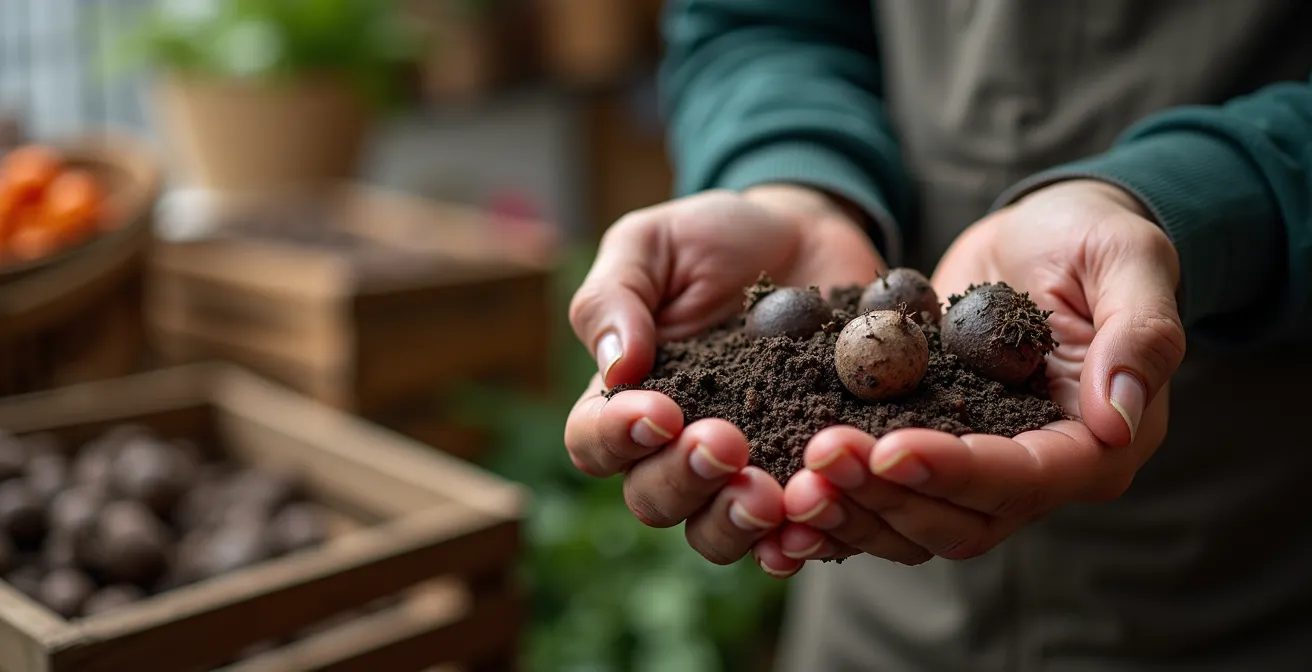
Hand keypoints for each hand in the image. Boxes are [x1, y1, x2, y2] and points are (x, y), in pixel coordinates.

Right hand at [565, 186, 884, 571]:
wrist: (808, 237)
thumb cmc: (714, 238)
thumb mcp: (652, 243)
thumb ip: (616, 296)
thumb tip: (616, 366)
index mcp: (627, 397)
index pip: (593, 441)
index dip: (616, 439)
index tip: (660, 412)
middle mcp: (676, 448)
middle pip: (653, 500)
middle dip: (684, 481)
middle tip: (726, 443)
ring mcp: (744, 470)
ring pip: (716, 534)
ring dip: (736, 523)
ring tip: (770, 494)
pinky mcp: (808, 474)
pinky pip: (798, 529)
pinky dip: (804, 538)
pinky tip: (815, 524)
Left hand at [779, 180, 1186, 563]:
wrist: (1042, 232)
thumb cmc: (1093, 235)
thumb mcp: (1128, 260)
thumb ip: (1139, 335)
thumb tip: (1118, 417)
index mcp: (1096, 445)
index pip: (1022, 478)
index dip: (955, 470)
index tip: (888, 447)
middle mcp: (1037, 474)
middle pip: (959, 518)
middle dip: (885, 495)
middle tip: (818, 459)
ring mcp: (979, 471)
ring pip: (913, 522)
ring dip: (852, 509)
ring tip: (792, 482)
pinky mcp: (931, 451)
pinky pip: (882, 495)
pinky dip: (838, 500)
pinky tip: (784, 488)